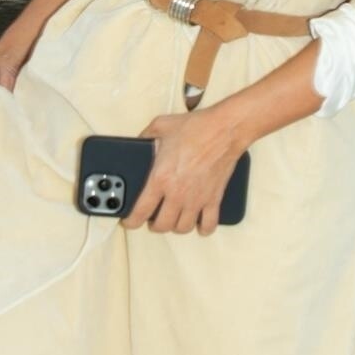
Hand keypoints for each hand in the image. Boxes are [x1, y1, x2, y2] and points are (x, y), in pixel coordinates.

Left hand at [125, 109, 245, 236]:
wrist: (224, 130)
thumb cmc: (195, 128)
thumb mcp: (161, 126)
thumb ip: (145, 136)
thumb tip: (139, 141)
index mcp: (161, 178)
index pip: (141, 211)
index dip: (131, 221)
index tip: (129, 221)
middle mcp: (177, 194)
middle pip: (162, 225)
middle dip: (154, 225)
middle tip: (153, 219)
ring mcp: (197, 199)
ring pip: (183, 228)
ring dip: (176, 227)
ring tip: (174, 219)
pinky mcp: (214, 199)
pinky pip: (209, 224)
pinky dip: (203, 228)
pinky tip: (199, 224)